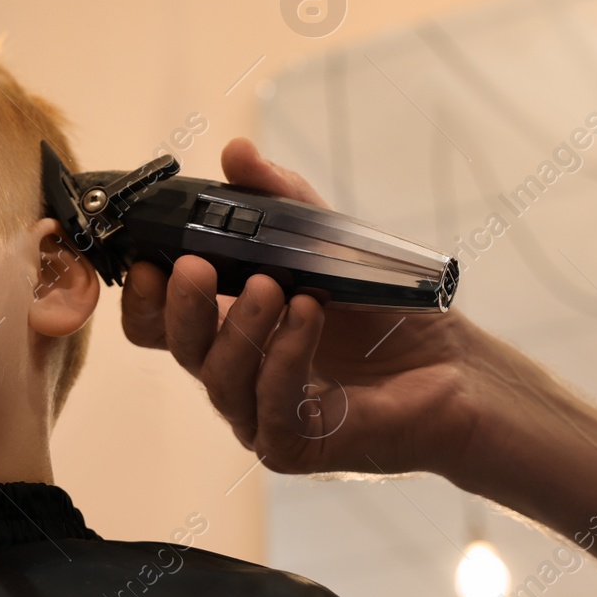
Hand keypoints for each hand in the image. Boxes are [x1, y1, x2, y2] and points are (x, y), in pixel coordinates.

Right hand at [121, 137, 563, 488]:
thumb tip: (236, 151)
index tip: (149, 257)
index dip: (142, 294)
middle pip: (177, 346)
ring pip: (219, 378)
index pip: (157, 321)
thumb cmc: (383, 312)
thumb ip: (279, 199)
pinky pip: (269, 406)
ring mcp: (260, 413)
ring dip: (242, 328)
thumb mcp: (327, 240)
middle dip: (180, 305)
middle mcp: (235, 372)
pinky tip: (308, 318)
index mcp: (227, 327)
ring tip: (276, 287)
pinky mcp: (295, 446)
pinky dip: (284, 356)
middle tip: (198, 267)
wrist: (454, 367)